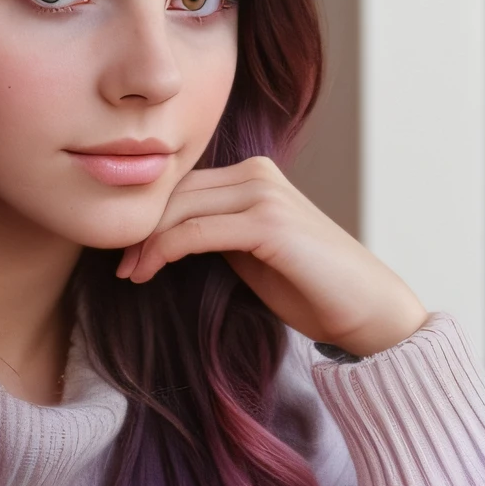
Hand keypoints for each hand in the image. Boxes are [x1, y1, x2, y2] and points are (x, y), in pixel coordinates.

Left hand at [115, 157, 427, 357]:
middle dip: (140, 228)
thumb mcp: (249, 253)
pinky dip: (164, 250)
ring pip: (179, 208)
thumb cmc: (309, 288)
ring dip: (145, 242)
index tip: (123, 252)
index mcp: (253, 175)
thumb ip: (216, 233)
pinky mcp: (268, 223)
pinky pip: (195, 231)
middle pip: (175, 191)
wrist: (366, 312)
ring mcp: (265, 194)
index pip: (182, 185)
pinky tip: (148, 271)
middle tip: (118, 265)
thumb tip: (161, 235)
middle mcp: (258, 174)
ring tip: (129, 273)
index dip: (147, 216)